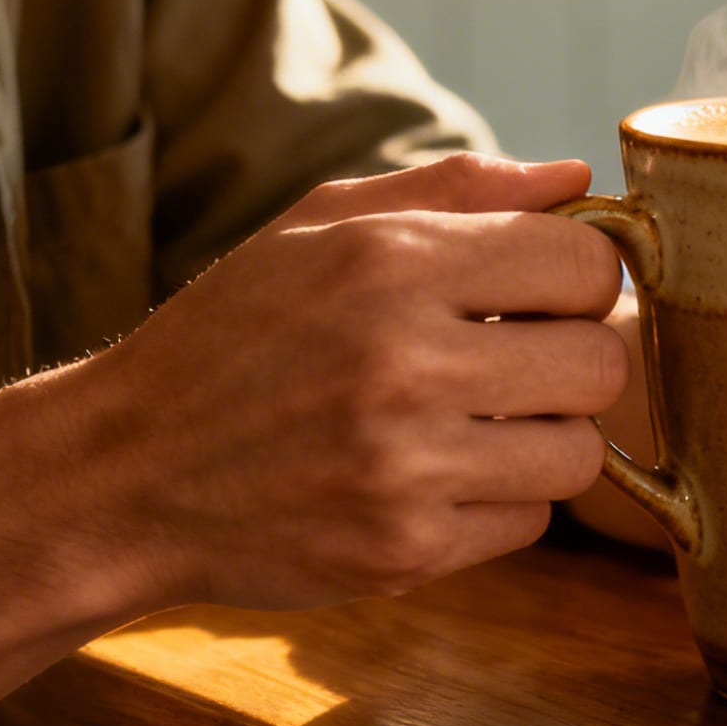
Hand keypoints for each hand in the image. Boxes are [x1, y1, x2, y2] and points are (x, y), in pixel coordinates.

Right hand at [81, 153, 627, 610]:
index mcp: (392, 260)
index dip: (581, 277)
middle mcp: (404, 361)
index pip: (588, 263)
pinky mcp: (405, 550)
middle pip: (603, 362)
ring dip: (543, 438)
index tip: (543, 293)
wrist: (123, 472)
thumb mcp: (320, 226)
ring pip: (580, 452)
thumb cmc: (234, 335)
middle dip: (572, 359)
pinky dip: (500, 502)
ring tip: (474, 422)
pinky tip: (435, 477)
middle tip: (515, 363)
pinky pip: (530, 522)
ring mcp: (406, 466)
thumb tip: (580, 175)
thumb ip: (457, 191)